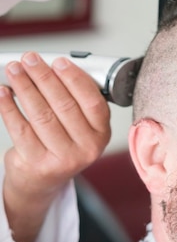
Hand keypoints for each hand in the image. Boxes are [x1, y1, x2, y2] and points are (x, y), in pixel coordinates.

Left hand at [0, 52, 110, 241]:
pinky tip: (3, 92)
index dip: (75, 79)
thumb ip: (76, 102)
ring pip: (41, 115)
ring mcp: (63, 158)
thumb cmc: (62, 145)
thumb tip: (54, 69)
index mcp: (101, 134)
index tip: (59, 62)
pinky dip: (9, 107)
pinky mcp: (38, 163)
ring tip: (15, 71)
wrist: (43, 181)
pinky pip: (20, 129)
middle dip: (44, 77)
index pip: (92, 102)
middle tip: (30, 60)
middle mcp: (87, 148)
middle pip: (64, 105)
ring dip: (25, 88)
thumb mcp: (81, 127)